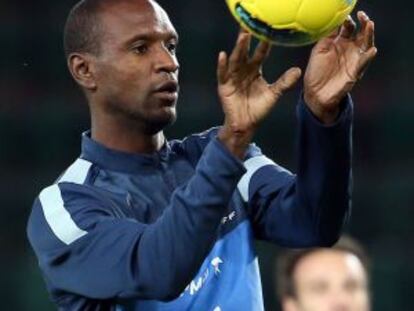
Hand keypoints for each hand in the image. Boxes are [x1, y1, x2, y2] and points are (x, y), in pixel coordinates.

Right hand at [217, 30, 300, 157]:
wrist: (246, 125)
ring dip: (238, 48)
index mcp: (255, 70)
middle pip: (245, 52)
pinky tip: (222, 55)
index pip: (260, 54)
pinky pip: (222, 73)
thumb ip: (284, 82)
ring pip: (235, 60)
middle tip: (250, 26)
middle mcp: (243, 70)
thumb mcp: (274, 95)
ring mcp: (233, 77)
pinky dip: (222, 65)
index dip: (264, 45)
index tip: (269, 33)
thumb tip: (298, 70)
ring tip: (242, 37)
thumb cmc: (258, 109)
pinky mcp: (224, 86)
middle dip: (247, 40)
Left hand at [304, 11, 376, 123]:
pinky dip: (368, 56)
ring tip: (369, 25)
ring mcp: (354, 60)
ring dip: (369, 34)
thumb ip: (327, 37)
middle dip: (363, 23)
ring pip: (366, 44)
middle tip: (362, 16)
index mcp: (340, 43)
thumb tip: (334, 23)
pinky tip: (371, 50)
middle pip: (361, 32)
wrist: (315, 93)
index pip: (348, 27)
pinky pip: (364, 63)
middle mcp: (349, 49)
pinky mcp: (355, 72)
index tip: (345, 17)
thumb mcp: (319, 51)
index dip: (348, 20)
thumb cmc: (316, 72)